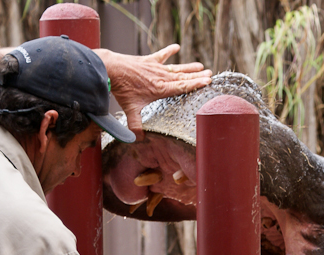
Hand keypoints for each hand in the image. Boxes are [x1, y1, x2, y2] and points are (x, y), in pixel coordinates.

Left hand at [96, 44, 211, 140]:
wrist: (113, 69)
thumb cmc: (123, 89)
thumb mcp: (130, 109)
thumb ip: (135, 125)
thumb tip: (138, 140)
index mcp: (161, 89)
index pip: (183, 87)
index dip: (196, 84)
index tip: (207, 81)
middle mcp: (161, 77)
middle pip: (183, 77)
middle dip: (197, 76)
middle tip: (210, 73)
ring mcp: (156, 68)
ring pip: (176, 67)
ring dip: (188, 67)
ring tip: (201, 65)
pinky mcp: (148, 61)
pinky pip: (161, 55)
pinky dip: (168, 51)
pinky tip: (176, 46)